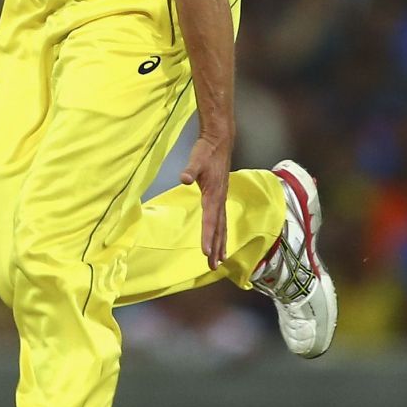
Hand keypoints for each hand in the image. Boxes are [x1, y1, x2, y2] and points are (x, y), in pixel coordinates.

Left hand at [180, 132, 230, 268]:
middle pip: (218, 229)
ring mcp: (221, 199)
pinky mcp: (220, 196)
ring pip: (222, 227)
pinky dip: (221, 232)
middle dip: (216, 248)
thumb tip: (184, 178)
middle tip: (212, 266)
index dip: (208, 237)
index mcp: (213, 195)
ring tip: (219, 260)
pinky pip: (222, 219)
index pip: (210, 221)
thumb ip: (190, 169)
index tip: (206, 252)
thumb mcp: (196, 159)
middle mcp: (219, 200)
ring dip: (221, 243)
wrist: (219, 141)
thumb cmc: (206, 151)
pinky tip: (220, 238)